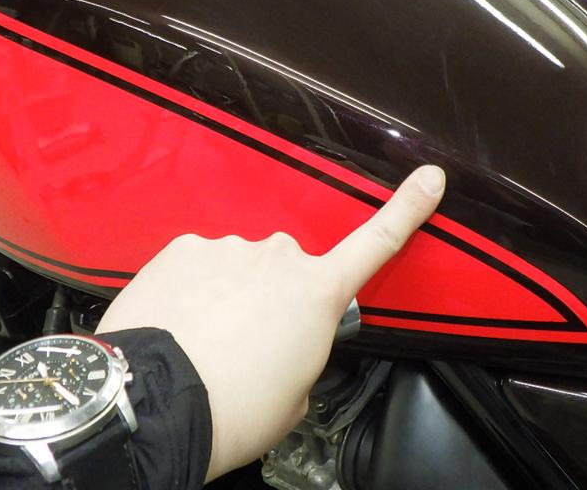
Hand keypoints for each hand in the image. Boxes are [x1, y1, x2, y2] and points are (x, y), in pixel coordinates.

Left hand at [97, 164, 445, 481]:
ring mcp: (230, 247)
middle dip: (275, 296)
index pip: (376, 243)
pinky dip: (192, 290)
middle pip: (288, 269)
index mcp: (318, 294)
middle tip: (248, 344)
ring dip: (229, 295)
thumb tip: (284, 349)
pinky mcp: (185, 248)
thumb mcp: (294, 398)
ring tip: (205, 342)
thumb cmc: (234, 409)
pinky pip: (198, 266)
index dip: (407, 209)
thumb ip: (302, 357)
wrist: (157, 405)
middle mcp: (280, 258)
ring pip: (239, 268)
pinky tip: (179, 323)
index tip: (429, 177)